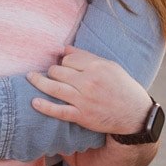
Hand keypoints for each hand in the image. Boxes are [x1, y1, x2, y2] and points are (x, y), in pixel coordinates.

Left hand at [27, 46, 151, 134]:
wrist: (135, 115)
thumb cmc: (122, 88)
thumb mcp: (110, 66)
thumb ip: (87, 57)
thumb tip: (64, 49)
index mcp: (97, 66)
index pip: (68, 58)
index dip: (64, 61)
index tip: (64, 65)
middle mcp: (89, 82)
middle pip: (58, 71)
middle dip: (52, 71)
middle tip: (51, 73)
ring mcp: (84, 99)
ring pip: (54, 87)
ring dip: (39, 82)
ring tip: (30, 77)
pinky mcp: (82, 116)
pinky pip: (59, 111)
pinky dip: (45, 106)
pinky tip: (34, 102)